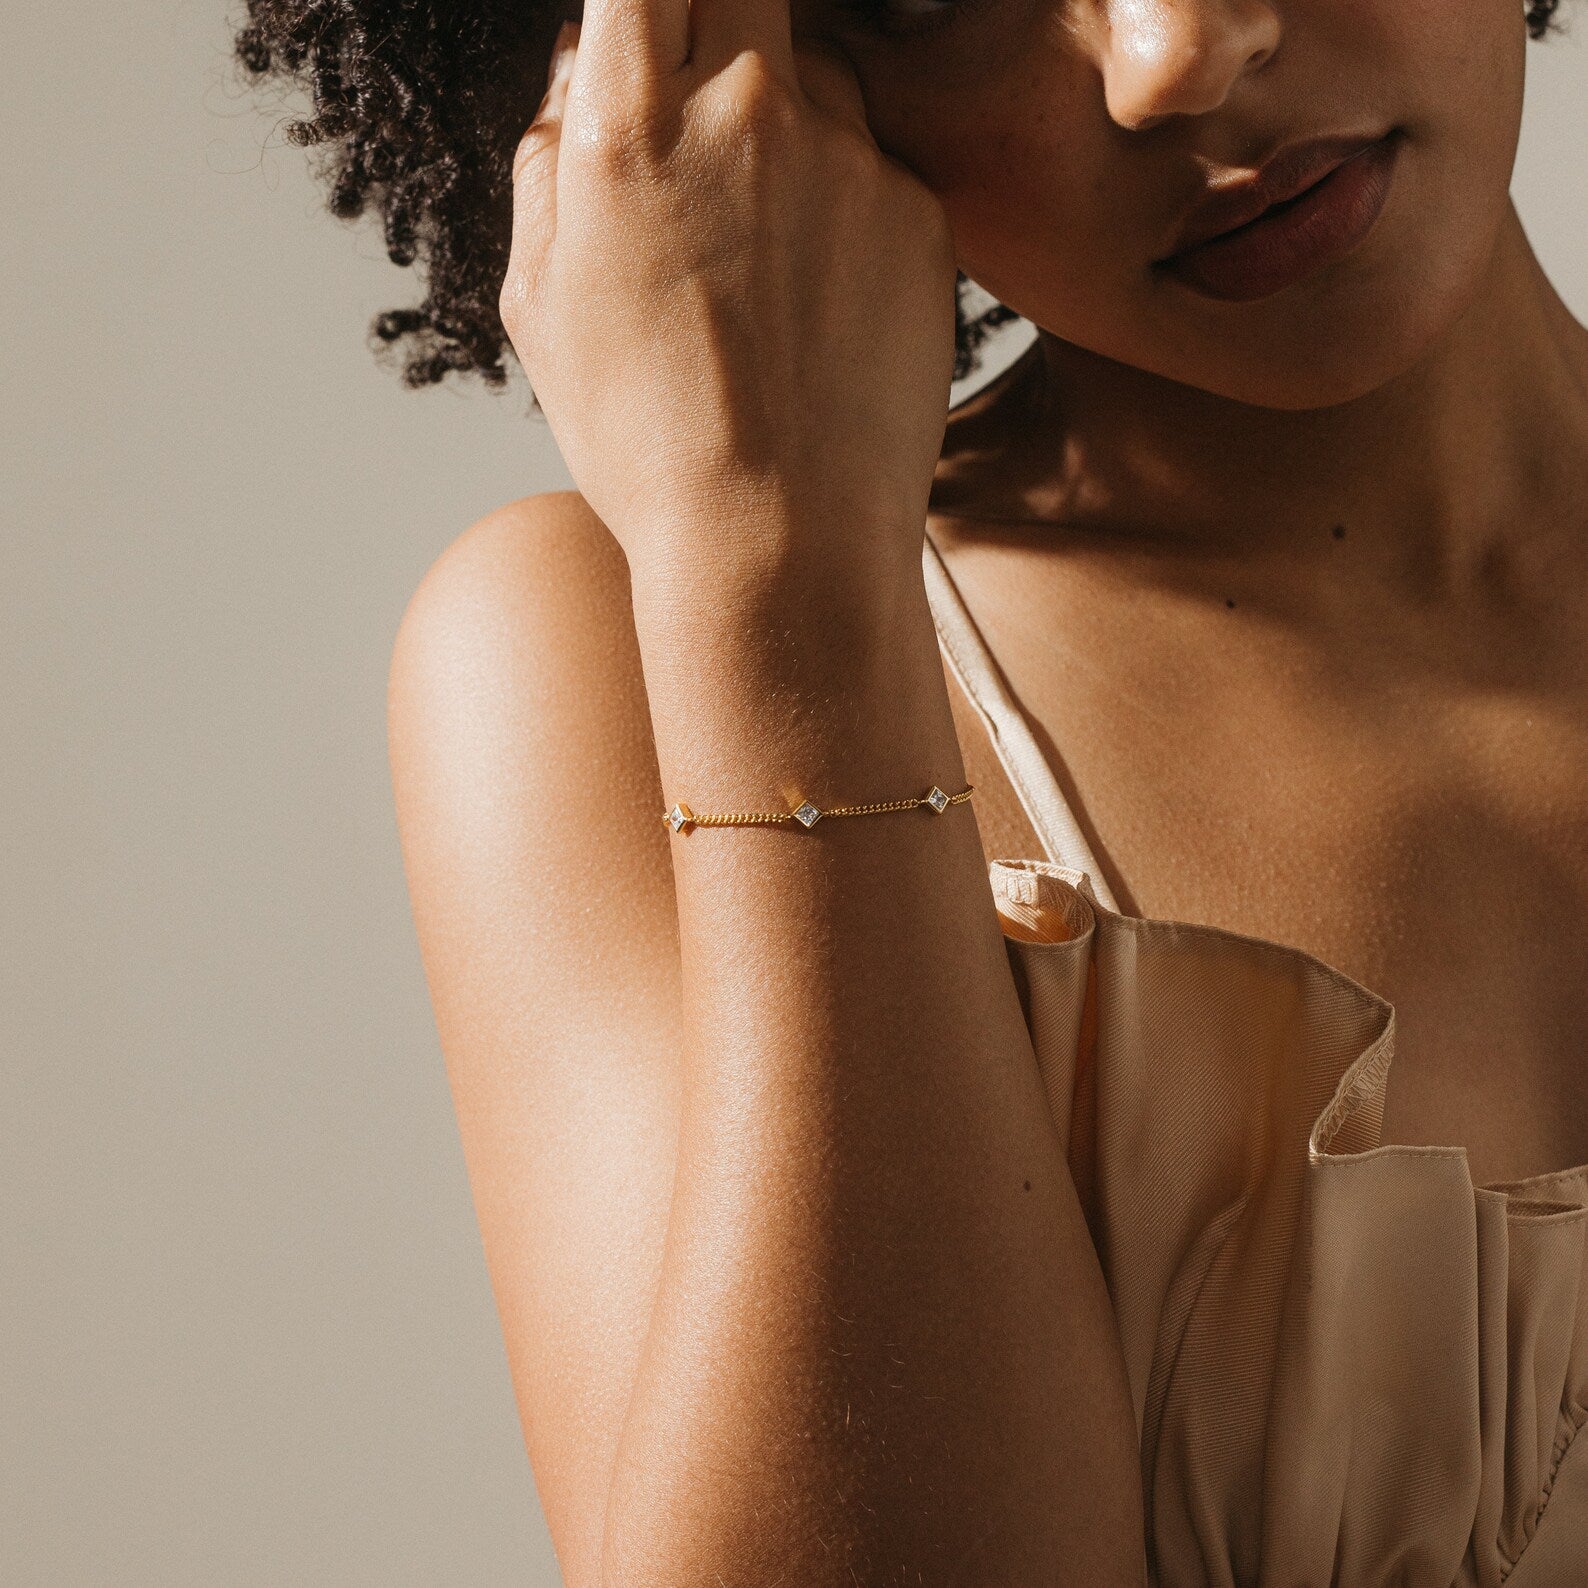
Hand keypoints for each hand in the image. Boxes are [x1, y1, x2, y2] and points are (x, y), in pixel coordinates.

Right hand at [502, 1, 959, 598]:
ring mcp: (849, 156)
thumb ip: (549, 160)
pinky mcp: (919, 211)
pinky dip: (846, 204)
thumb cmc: (646, 441)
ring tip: (763, 251)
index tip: (655, 17)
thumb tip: (576, 69)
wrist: (782, 542)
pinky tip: (820, 302)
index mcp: (630, 125)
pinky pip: (874, 164)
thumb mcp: (540, 307)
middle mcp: (748, 110)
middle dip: (722, 13)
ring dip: (786, 117)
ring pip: (817, 71)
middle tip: (706, 107)